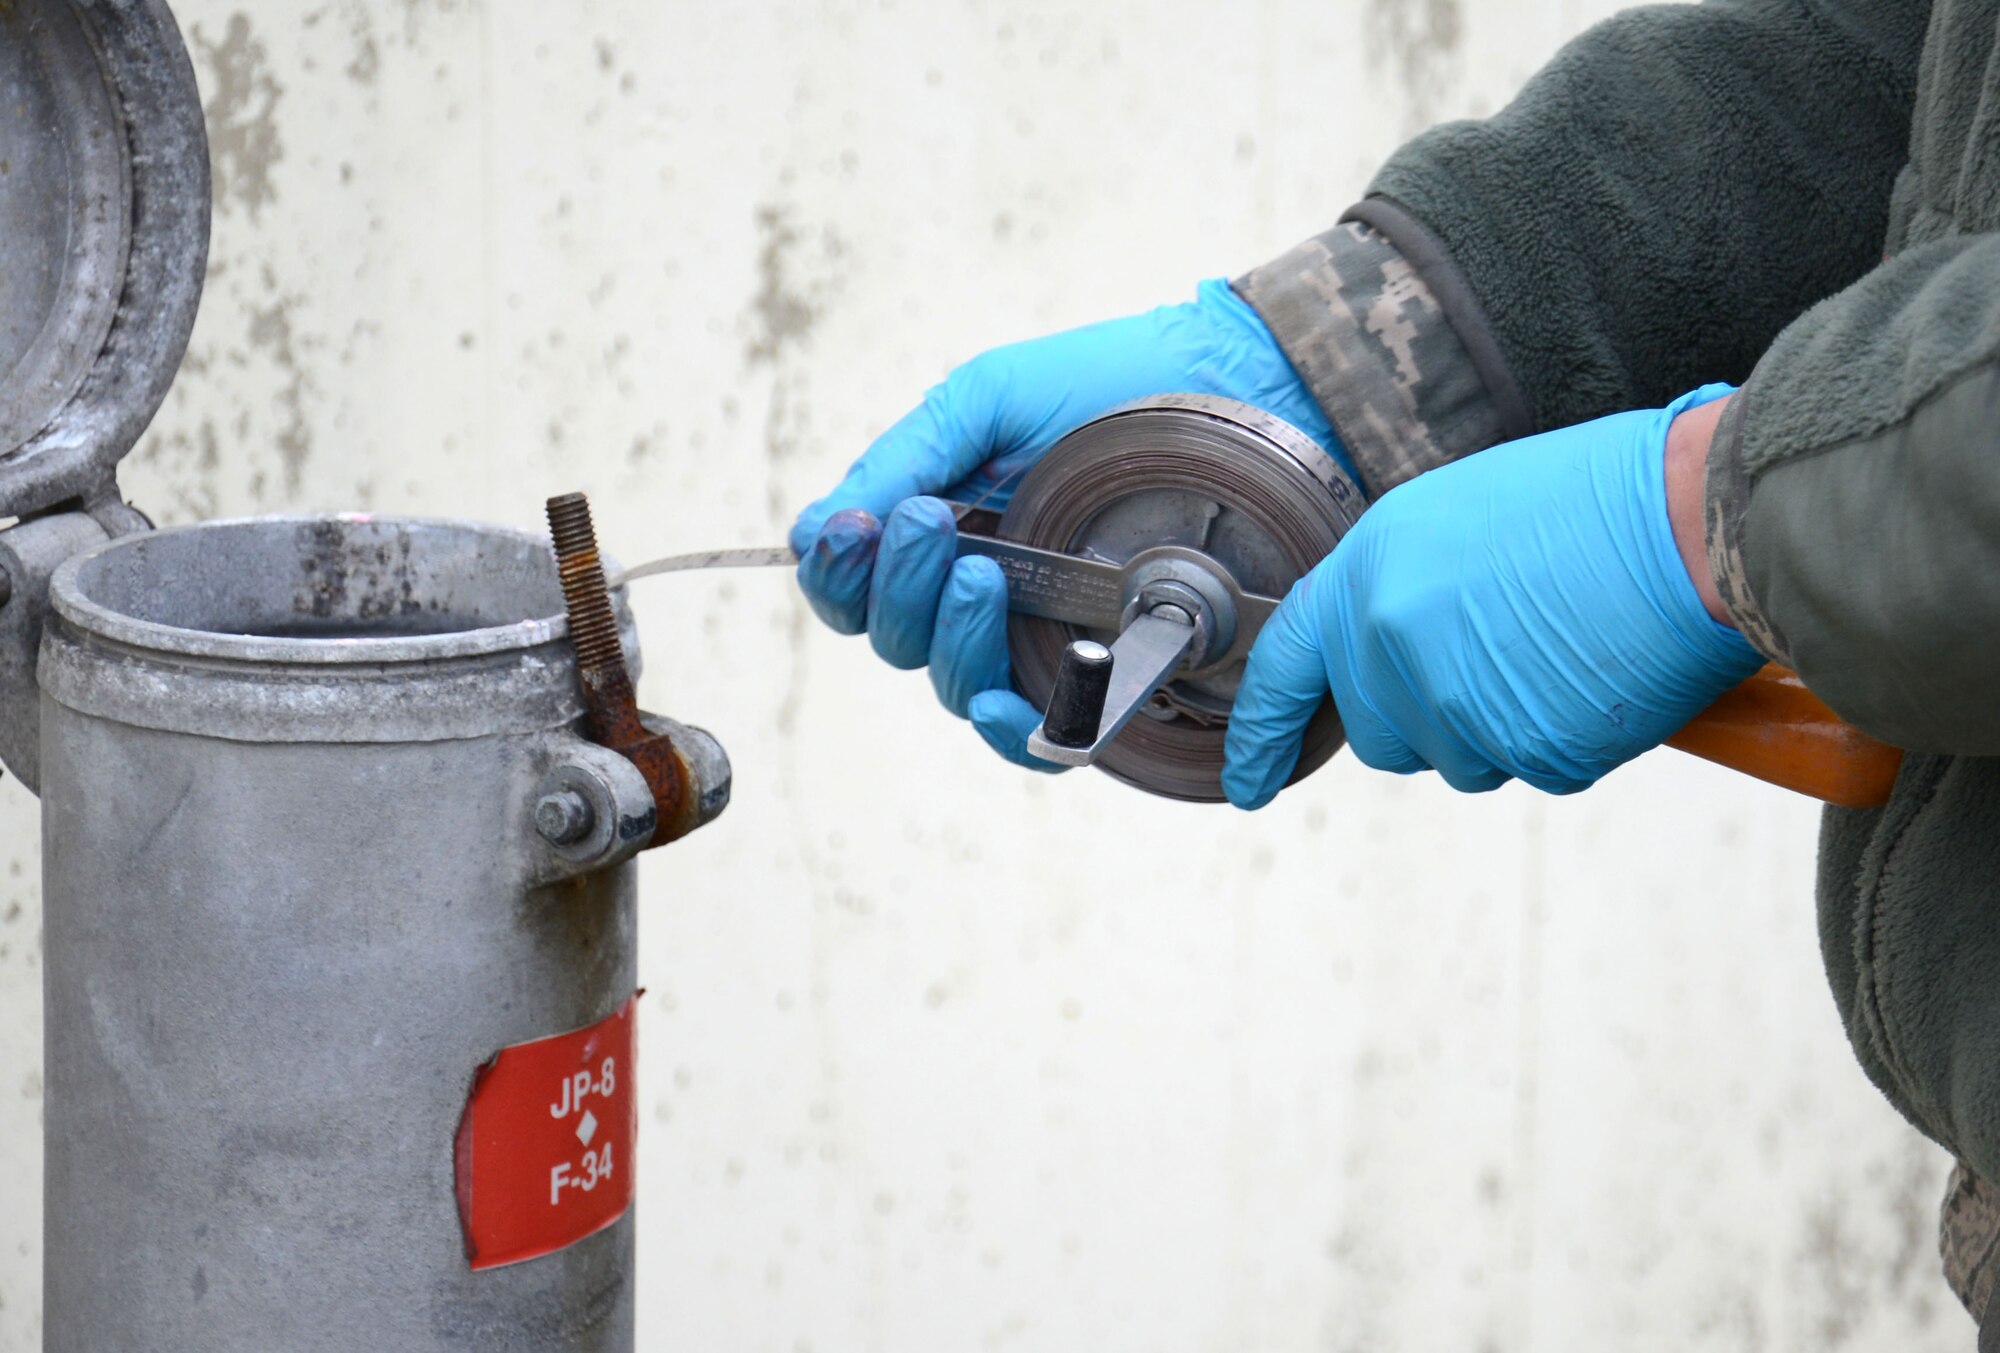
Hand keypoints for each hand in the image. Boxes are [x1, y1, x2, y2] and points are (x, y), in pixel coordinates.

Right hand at [791, 279, 1347, 768]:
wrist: (1234, 386)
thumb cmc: (1110, 385)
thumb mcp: (989, 400)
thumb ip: (903, 460)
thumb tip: (812, 534)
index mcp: (943, 532)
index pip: (853, 590)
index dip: (840, 576)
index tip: (857, 531)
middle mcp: (983, 597)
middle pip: (896, 642)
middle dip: (898, 589)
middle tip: (933, 523)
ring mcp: (1044, 639)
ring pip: (957, 689)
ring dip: (952, 638)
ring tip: (986, 573)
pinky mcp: (1109, 676)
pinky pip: (1043, 737)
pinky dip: (1018, 726)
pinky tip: (1014, 693)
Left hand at [1222, 385, 1765, 804]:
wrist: (1693, 519)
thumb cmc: (1595, 501)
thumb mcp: (1461, 517)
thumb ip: (1402, 589)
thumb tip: (1387, 650)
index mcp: (1369, 571)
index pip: (1286, 668)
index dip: (1260, 733)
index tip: (1244, 780)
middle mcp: (1391, 641)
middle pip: (1379, 733)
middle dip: (1428, 714)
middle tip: (1503, 654)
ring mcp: (1454, 702)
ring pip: (1456, 759)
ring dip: (1499, 726)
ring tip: (1558, 648)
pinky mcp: (1525, 748)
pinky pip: (1532, 768)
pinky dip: (1563, 736)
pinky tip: (1593, 676)